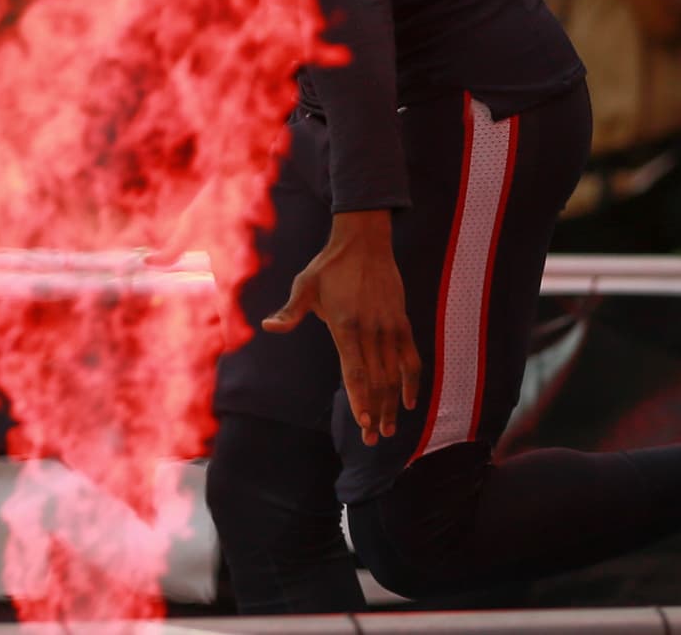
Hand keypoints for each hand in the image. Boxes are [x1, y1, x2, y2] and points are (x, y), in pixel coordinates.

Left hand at [263, 209, 421, 444]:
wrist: (364, 241)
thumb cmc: (329, 266)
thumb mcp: (305, 285)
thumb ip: (290, 311)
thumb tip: (268, 327)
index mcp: (345, 325)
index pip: (355, 371)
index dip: (360, 399)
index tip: (363, 424)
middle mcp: (371, 329)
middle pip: (377, 379)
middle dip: (376, 413)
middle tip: (372, 440)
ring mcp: (389, 326)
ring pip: (394, 374)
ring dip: (392, 404)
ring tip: (389, 430)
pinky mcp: (402, 321)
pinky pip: (412, 356)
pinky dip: (412, 380)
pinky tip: (410, 402)